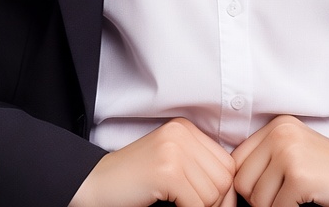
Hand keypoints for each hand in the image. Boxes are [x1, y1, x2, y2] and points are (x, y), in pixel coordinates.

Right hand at [70, 118, 235, 206]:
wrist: (96, 184)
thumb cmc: (135, 182)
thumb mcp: (172, 165)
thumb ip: (200, 169)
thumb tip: (232, 195)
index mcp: (186, 129)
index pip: (227, 162)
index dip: (223, 191)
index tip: (209, 204)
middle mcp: (182, 133)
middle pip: (224, 177)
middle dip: (215, 203)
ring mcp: (174, 150)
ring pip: (213, 193)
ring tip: (179, 206)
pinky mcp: (167, 170)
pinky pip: (197, 203)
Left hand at [231, 115, 328, 206]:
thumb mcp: (294, 154)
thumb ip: (265, 159)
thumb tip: (228, 184)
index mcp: (277, 125)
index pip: (237, 161)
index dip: (247, 186)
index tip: (266, 195)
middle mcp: (281, 133)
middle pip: (242, 181)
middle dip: (259, 200)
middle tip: (285, 200)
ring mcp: (290, 153)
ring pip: (256, 199)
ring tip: (296, 200)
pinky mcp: (300, 176)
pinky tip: (307, 203)